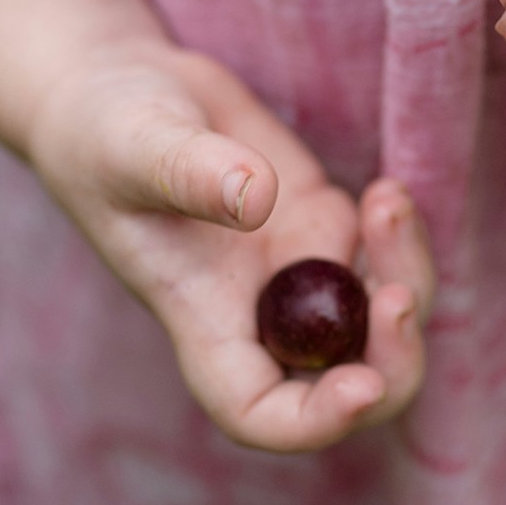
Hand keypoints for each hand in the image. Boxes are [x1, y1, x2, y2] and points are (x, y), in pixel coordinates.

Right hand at [24, 42, 433, 452]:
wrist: (116, 83)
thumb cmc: (101, 125)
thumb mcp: (133, 143)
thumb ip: (189, 172)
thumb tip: (258, 198)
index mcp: (202, 319)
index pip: (260, 413)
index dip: (318, 420)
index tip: (362, 383)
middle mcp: (256, 309)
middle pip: (349, 380)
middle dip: (392, 360)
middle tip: (398, 297)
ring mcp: (296, 267)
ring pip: (381, 317)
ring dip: (404, 278)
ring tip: (388, 204)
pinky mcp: (319, 219)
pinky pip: (386, 255)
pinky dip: (403, 234)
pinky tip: (388, 192)